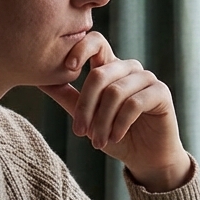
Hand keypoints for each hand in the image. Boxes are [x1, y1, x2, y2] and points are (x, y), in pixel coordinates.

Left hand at [39, 31, 192, 191]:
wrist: (145, 158)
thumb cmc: (115, 135)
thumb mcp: (86, 117)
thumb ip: (66, 96)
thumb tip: (39, 80)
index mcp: (110, 68)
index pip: (96, 42)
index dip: (81, 48)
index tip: (68, 68)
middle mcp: (129, 69)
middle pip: (100, 74)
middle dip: (86, 106)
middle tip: (80, 132)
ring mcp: (147, 79)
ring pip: (115, 92)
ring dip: (102, 121)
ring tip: (97, 141)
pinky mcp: (161, 93)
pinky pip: (134, 103)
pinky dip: (120, 123)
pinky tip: (115, 137)